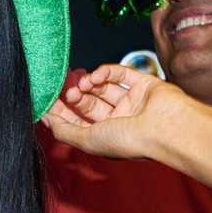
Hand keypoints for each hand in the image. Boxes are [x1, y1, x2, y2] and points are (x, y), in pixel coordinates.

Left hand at [41, 64, 179, 160]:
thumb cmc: (131, 141)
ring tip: (82, 84)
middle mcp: (120, 121)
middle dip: (75, 97)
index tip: (49, 103)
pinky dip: (105, 72)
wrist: (166, 128)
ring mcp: (132, 102)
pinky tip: (96, 76)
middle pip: (90, 104)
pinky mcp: (143, 84)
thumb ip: (64, 131)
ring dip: (88, 83)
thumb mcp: (88, 140)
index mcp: (108, 137)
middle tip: (68, 92)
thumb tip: (45, 120)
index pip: (79, 123)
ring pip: (103, 88)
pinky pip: (120, 73)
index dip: (63, 113)